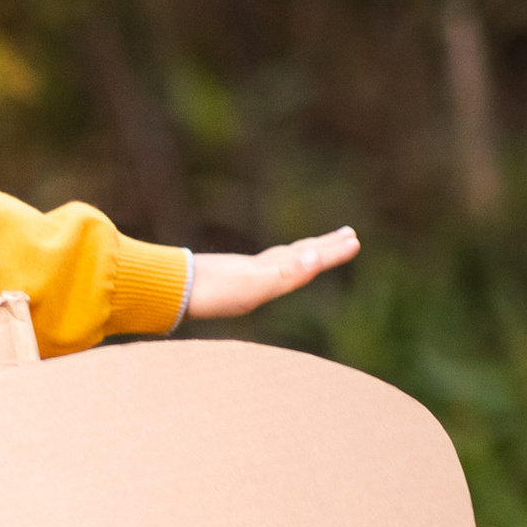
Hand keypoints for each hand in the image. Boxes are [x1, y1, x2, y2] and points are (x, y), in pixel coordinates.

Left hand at [184, 227, 359, 318]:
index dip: (331, 251)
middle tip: (348, 235)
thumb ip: (289, 272)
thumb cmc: (212, 291)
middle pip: (298, 252)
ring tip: (313, 250)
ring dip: (301, 254)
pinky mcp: (227, 281)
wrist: (170, 291)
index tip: (355, 240)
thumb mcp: (257, 285)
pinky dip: (272, 268)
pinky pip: (258, 271)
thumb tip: (315, 255)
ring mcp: (243, 272)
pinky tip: (265, 271)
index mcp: (270, 268)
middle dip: (324, 246)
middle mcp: (259, 266)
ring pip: (279, 259)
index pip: (308, 256)